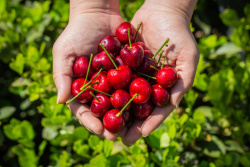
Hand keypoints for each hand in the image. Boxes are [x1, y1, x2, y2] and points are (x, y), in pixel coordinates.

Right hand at [53, 0, 123, 140]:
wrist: (98, 12)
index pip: (83, 109)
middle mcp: (98, 87)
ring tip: (133, 127)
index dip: (90, 121)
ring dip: (125, 116)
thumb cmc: (77, 32)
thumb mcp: (64, 53)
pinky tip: (144, 106)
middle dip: (109, 124)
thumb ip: (61, 77)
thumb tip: (60, 103)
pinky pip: (133, 86)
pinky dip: (137, 97)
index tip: (99, 131)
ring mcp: (114, 80)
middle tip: (118, 135)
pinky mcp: (128, 71)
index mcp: (81, 87)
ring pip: (119, 102)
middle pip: (103, 110)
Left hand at [120, 1, 198, 145]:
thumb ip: (183, 83)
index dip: (150, 123)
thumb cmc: (180, 34)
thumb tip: (173, 106)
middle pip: (139, 108)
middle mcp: (149, 84)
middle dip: (130, 123)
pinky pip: (114, 79)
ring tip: (106, 126)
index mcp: (165, 87)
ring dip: (116, 112)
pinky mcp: (123, 65)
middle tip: (119, 138)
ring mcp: (135, 75)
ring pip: (124, 97)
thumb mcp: (188, 59)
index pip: (158, 110)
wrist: (162, 11)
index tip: (140, 134)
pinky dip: (107, 90)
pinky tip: (98, 101)